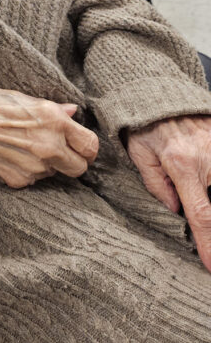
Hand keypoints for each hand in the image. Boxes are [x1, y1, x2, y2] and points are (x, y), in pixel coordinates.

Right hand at [0, 80, 98, 188]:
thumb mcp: (21, 96)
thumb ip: (51, 108)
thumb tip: (72, 112)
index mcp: (53, 120)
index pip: (90, 145)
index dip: (87, 147)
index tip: (79, 145)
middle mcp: (48, 145)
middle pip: (79, 168)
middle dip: (73, 161)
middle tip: (59, 151)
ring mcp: (33, 166)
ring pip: (54, 174)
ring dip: (46, 165)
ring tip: (24, 147)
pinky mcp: (17, 180)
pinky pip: (33, 179)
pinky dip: (26, 171)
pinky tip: (11, 155)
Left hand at [127, 115, 210, 271]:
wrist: (162, 90)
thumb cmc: (146, 124)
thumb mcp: (140, 154)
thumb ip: (157, 185)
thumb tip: (177, 211)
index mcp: (182, 165)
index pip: (201, 214)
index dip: (210, 244)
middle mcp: (209, 157)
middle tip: (210, 251)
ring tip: (204, 223)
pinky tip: (206, 190)